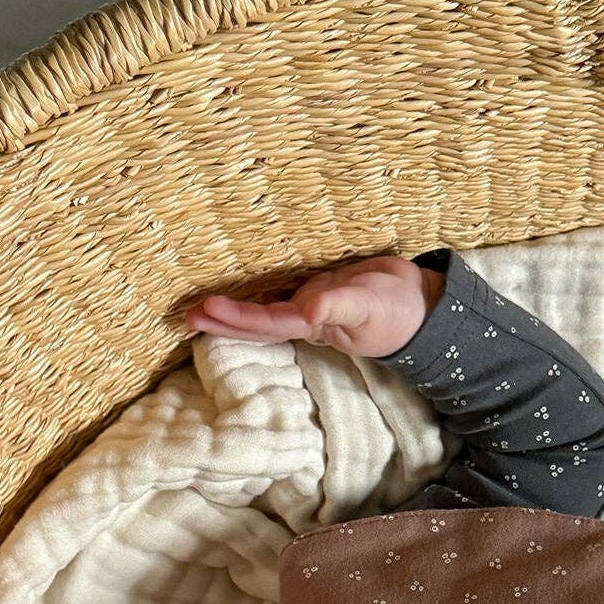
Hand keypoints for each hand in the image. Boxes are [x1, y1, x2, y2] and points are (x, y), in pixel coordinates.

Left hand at [185, 254, 442, 360]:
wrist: (419, 304)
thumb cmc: (394, 310)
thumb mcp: (367, 307)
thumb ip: (337, 308)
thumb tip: (307, 313)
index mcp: (311, 324)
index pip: (264, 323)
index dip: (234, 319)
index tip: (204, 310)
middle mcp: (303, 315)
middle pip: (254, 322)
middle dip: (221, 319)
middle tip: (184, 312)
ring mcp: (309, 302)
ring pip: (263, 307)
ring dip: (233, 307)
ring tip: (200, 302)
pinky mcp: (317, 284)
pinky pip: (280, 288)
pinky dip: (257, 286)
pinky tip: (239, 279)